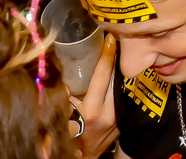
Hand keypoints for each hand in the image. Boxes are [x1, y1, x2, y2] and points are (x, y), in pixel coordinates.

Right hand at [75, 34, 120, 158]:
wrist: (85, 155)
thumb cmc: (70, 136)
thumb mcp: (64, 117)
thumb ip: (64, 98)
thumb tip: (60, 79)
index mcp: (93, 110)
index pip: (102, 75)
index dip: (106, 55)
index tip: (109, 39)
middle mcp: (109, 111)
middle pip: (116, 76)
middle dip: (116, 57)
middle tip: (116, 38)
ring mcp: (120, 114)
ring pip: (122, 84)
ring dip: (120, 68)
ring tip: (118, 50)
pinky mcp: (124, 117)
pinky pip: (123, 93)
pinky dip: (120, 82)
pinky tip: (119, 71)